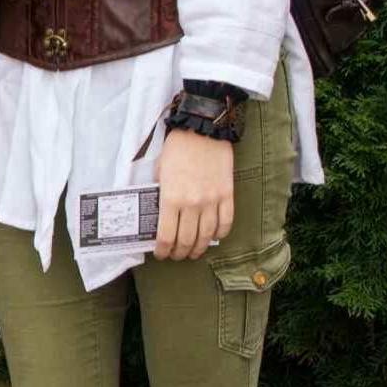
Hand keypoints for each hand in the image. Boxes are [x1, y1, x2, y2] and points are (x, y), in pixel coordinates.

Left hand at [153, 127, 233, 259]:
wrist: (202, 131)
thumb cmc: (177, 149)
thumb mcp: (159, 172)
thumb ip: (160, 194)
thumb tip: (159, 213)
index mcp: (170, 199)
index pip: (166, 236)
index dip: (163, 250)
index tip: (161, 254)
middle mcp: (192, 204)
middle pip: (186, 240)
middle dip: (180, 253)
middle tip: (177, 255)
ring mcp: (211, 201)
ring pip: (206, 236)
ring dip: (199, 248)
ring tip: (194, 252)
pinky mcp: (227, 195)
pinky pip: (226, 222)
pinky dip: (220, 234)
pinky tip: (213, 237)